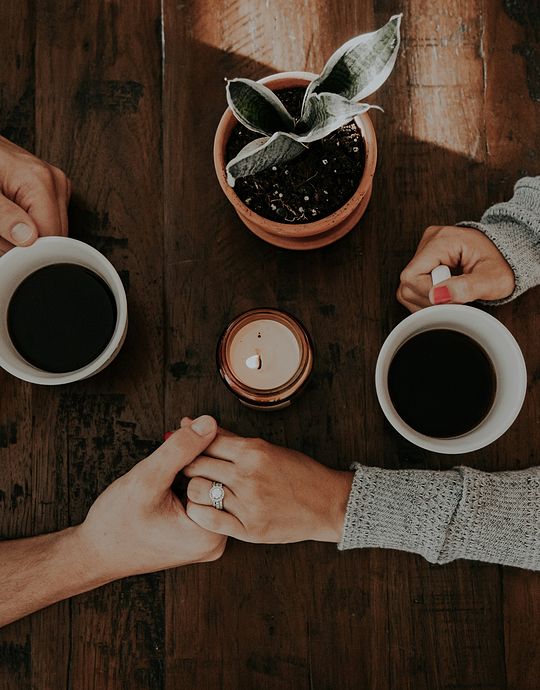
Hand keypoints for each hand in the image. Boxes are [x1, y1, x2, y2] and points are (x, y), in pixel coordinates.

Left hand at [0, 135, 69, 254]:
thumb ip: (4, 216)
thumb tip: (27, 238)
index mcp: (41, 181)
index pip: (51, 235)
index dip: (29, 249)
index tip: (9, 247)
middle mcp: (55, 182)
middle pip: (54, 235)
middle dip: (26, 242)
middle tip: (1, 229)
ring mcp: (57, 186)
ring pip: (51, 231)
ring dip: (25, 235)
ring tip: (3, 220)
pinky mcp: (53, 190)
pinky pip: (47, 221)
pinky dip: (28, 225)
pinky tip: (12, 214)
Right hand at [73, 415, 226, 581]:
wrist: (95, 553)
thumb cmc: (116, 522)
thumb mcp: (148, 478)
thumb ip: (181, 449)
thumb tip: (210, 423)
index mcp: (211, 533)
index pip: (222, 475)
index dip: (204, 446)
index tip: (185, 427)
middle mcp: (215, 540)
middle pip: (218, 481)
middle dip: (198, 453)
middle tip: (179, 431)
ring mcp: (206, 540)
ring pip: (208, 487)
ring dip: (192, 464)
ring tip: (171, 452)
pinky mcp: (196, 536)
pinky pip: (200, 498)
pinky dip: (187, 479)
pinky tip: (171, 470)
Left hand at [183, 421, 352, 543]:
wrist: (326, 504)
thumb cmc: (297, 472)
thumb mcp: (265, 448)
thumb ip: (227, 438)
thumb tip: (190, 422)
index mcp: (253, 451)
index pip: (205, 442)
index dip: (190, 445)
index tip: (187, 450)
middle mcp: (248, 475)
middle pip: (196, 465)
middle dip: (187, 466)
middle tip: (187, 470)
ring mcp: (248, 503)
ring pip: (197, 491)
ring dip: (192, 489)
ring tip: (198, 490)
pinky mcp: (249, 528)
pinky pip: (208, 519)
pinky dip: (199, 513)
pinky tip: (205, 509)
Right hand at [397, 225, 514, 311]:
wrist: (507, 256)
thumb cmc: (502, 265)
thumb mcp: (492, 280)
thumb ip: (466, 288)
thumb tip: (436, 295)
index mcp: (443, 240)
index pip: (413, 276)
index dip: (429, 295)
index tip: (452, 297)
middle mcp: (429, 240)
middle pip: (407, 283)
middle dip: (430, 299)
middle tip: (455, 296)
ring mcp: (424, 248)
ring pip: (407, 287)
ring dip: (428, 300)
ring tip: (451, 294)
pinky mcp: (424, 258)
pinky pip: (412, 285)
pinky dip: (427, 296)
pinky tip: (444, 292)